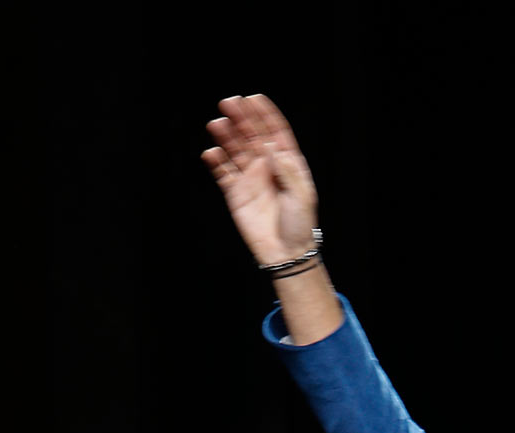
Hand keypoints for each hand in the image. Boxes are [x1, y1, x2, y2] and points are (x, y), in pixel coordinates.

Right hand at [201, 94, 317, 266]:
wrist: (285, 253)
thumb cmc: (299, 225)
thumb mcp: (302, 196)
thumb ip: (287, 170)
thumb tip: (272, 148)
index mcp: (286, 163)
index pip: (275, 131)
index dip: (265, 114)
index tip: (254, 98)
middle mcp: (266, 166)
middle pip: (252, 135)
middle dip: (241, 117)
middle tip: (229, 103)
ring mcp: (250, 177)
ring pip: (235, 149)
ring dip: (226, 135)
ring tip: (217, 123)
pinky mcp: (235, 192)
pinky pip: (222, 172)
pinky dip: (216, 160)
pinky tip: (212, 153)